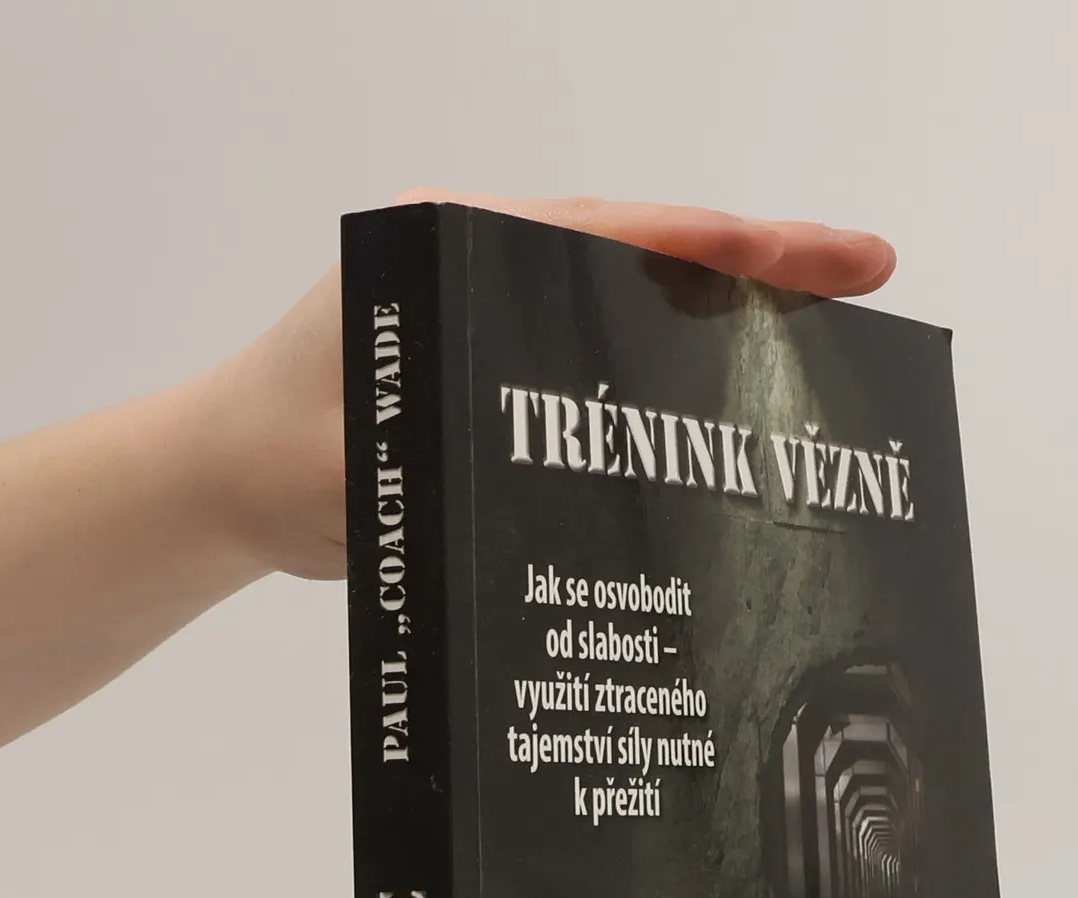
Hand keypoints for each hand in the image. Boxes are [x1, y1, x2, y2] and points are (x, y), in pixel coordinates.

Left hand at [196, 192, 898, 582]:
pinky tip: (730, 409)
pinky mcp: (494, 367)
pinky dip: (669, 371)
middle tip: (863, 279)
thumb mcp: (350, 461)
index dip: (730, 248)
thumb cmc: (269, 460)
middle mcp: (481, 260)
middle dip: (757, 268)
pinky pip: (599, 355)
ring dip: (724, 321)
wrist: (214, 485)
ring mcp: (491, 312)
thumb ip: (434, 458)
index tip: (824, 259)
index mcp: (451, 246)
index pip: (616, 233)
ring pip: (630, 303)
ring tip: (825, 345)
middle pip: (645, 254)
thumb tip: (542, 480)